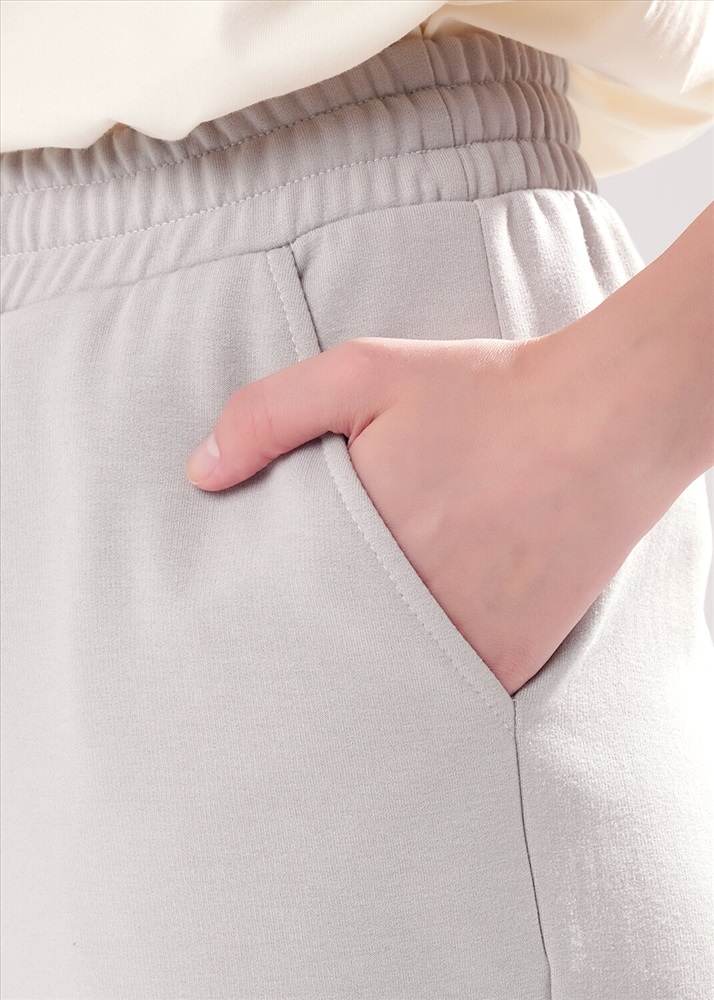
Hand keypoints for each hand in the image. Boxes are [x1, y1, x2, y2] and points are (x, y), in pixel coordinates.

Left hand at [185, 326, 663, 694]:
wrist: (607, 419)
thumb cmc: (487, 392)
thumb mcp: (365, 372)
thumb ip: (269, 415)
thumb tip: (200, 473)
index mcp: (358, 539)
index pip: (275, 605)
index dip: (258, 613)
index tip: (243, 621)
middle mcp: (406, 602)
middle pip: (327, 651)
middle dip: (306, 646)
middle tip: (293, 648)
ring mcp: (461, 641)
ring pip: (384, 679)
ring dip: (366, 665)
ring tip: (358, 650)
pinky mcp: (507, 661)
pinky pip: (446, 687)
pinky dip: (427, 673)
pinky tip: (419, 648)